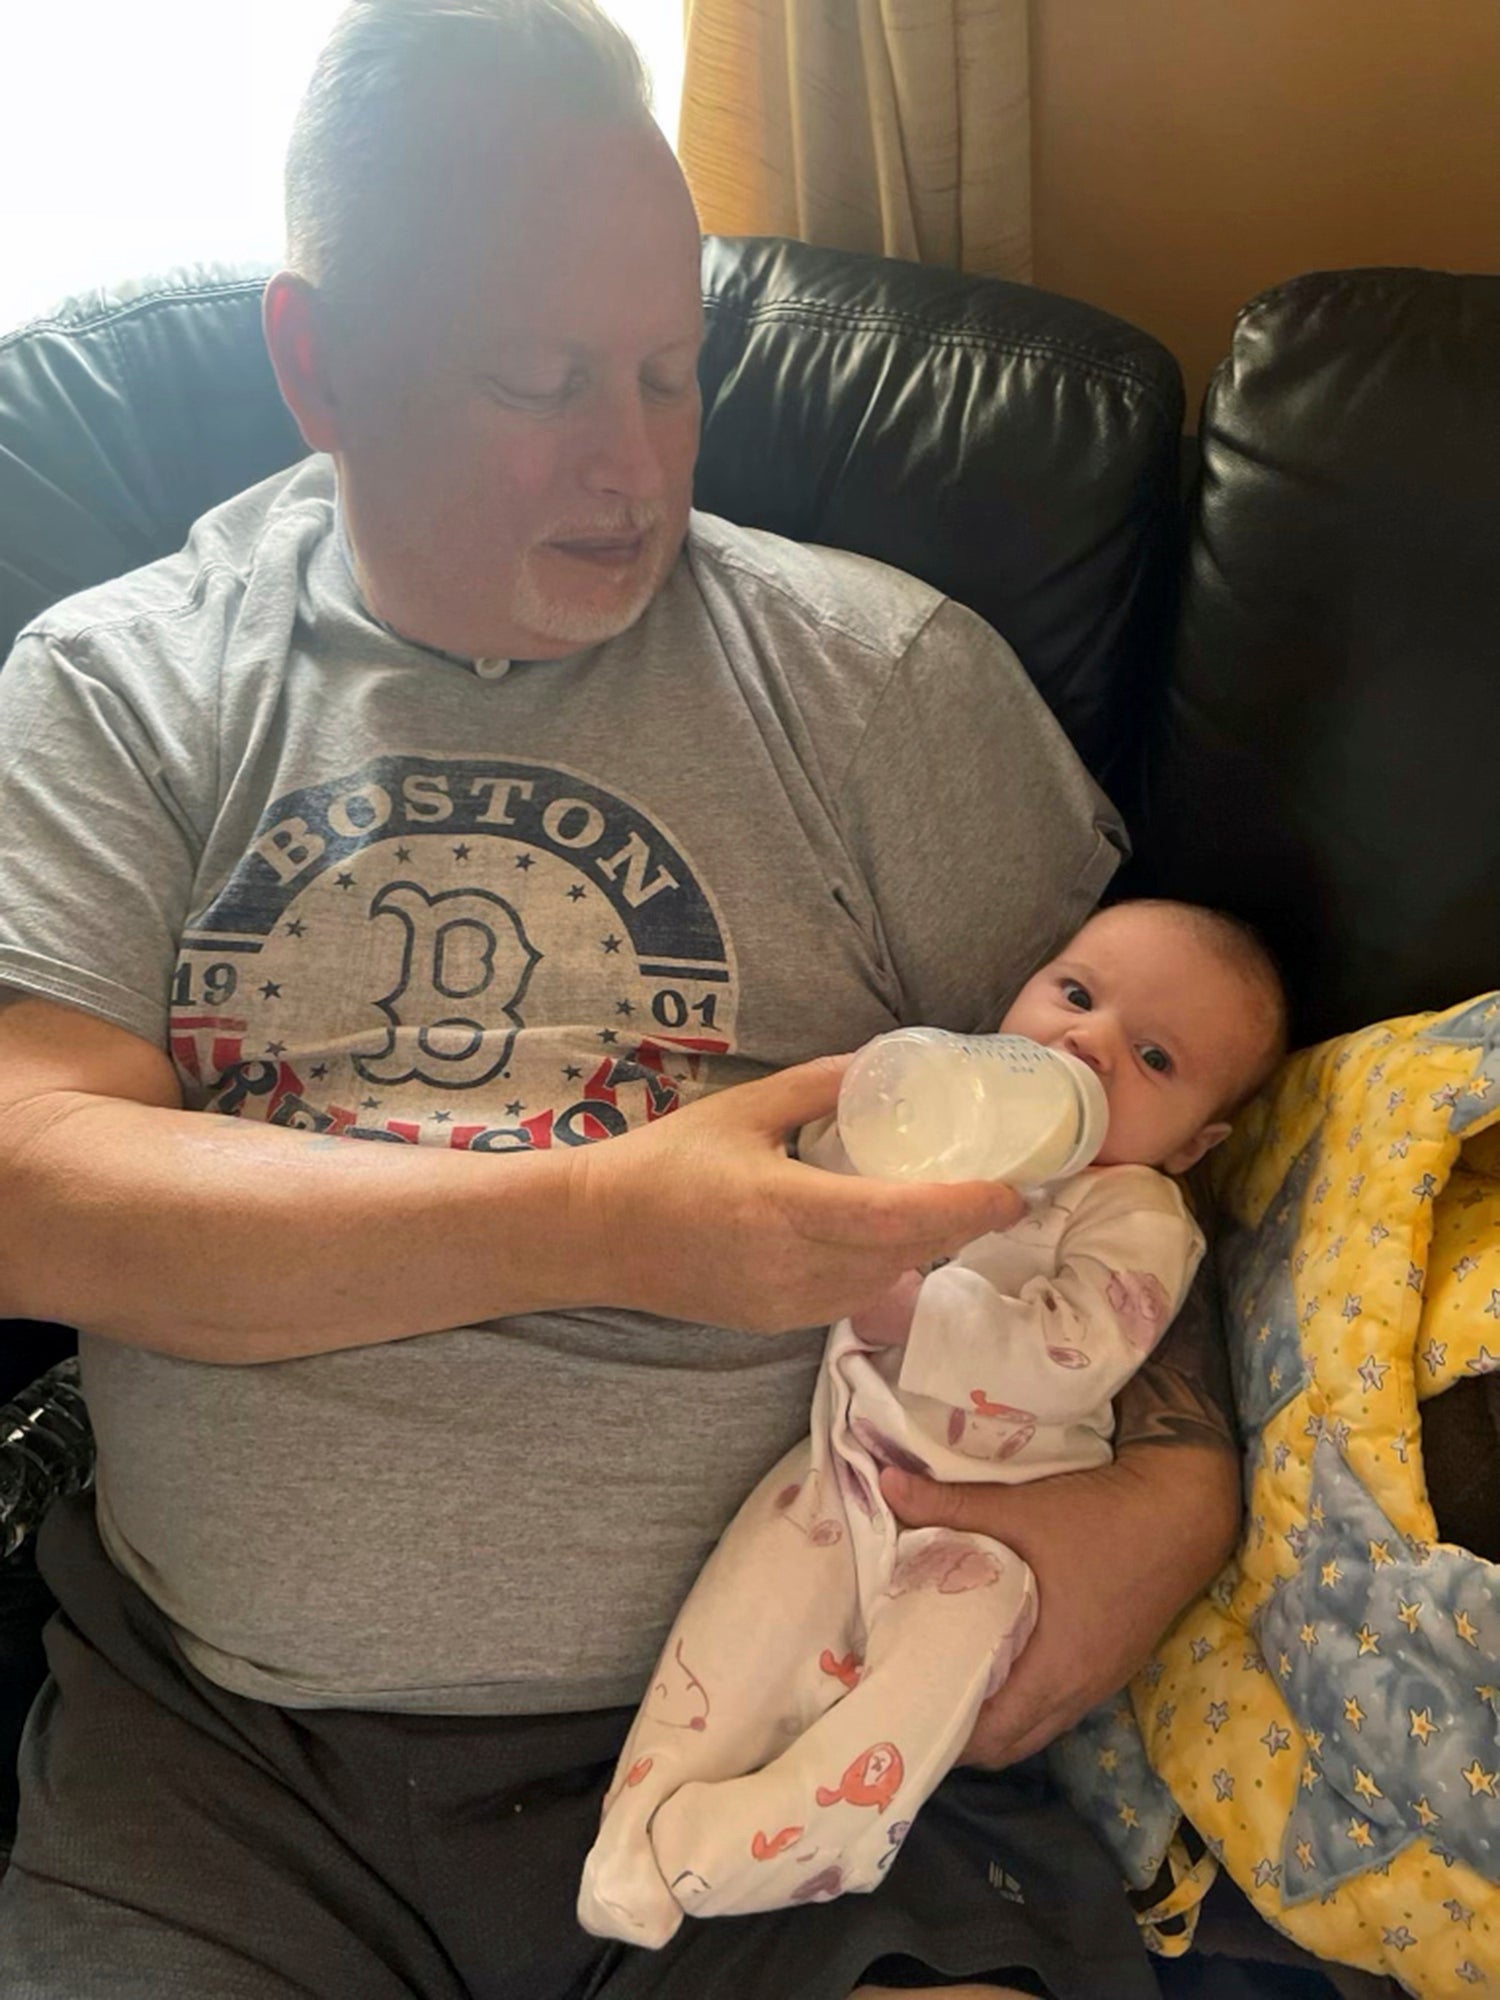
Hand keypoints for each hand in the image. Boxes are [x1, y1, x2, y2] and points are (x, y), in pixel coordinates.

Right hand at [574, 1056, 1024, 1335]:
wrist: (598, 1235)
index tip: (1012, 1188)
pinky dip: (884, 1268)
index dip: (965, 1207)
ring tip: (951, 1206)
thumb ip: (817, 1085)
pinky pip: (852, 1297)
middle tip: (999, 1188)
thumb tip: (883, 1059)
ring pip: (885, 1281)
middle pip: (906, 1253)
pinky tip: (888, 1237)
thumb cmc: (665, 1162)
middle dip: (961, 1226)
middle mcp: (793, 1266)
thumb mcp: (743, 1109)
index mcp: (785, 1208)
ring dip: (924, 1248)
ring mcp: (786, 1303)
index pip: (899, 1217)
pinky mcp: (777, 1323)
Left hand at [879, 1438, 1239, 1765]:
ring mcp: (1100, 1681)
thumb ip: (949, 1504)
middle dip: (958, 1730)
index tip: (896, 1703)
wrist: (1186, 1510)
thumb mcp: (1021, 1509)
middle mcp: (1077, 1690)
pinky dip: (1023, 1699)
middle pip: (1008, 1744)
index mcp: (1053, 1669)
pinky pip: (1057, 1706)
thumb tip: (883, 1484)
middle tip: (911, 1691)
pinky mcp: (1113, 1664)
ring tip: (945, 1679)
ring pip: (1035, 1727)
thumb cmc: (1102, 1517)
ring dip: (993, 1717)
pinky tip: (998, 1661)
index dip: (938, 1727)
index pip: (985, 1737)